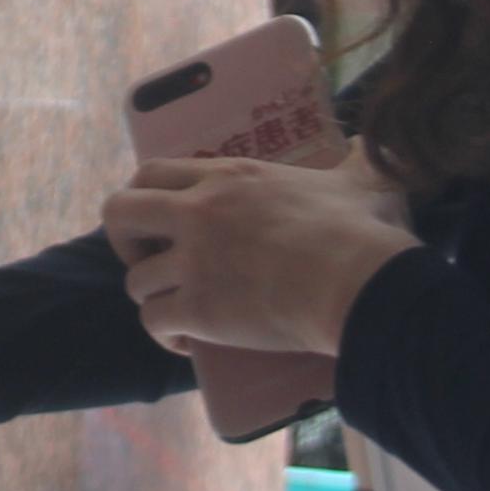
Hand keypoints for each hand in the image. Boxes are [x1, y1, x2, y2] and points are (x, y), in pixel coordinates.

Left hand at [103, 148, 417, 358]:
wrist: (360, 286)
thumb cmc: (362, 233)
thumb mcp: (362, 182)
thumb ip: (360, 160)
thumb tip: (371, 146)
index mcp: (229, 176)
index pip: (151, 172)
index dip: (143, 198)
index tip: (161, 222)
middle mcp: (200, 212)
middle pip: (118, 213)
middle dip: (125, 243)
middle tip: (153, 263)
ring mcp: (194, 260)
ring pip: (134, 280)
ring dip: (152, 298)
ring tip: (179, 311)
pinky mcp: (198, 308)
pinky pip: (153, 322)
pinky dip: (165, 337)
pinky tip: (188, 343)